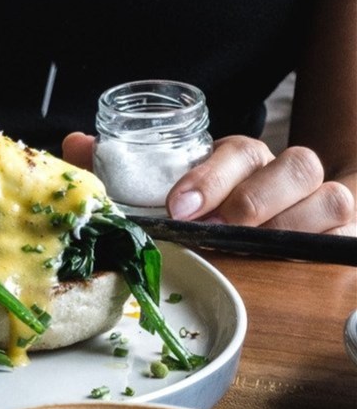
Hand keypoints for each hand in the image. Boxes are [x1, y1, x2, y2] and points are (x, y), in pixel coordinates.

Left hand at [61, 132, 356, 235]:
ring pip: (330, 199)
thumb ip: (121, 168)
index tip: (178, 206)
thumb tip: (77, 143)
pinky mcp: (343, 238)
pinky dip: (327, 247)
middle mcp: (288, 176)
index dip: (210, 176)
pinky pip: (347, 236)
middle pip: (295, 166)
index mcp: (244, 162)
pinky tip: (295, 265)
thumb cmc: (215, 215)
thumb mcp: (167, 191)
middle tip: (216, 231)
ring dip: (291, 225)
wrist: (283, 234)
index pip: (239, 150)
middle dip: (252, 200)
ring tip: (255, 250)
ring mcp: (322, 206)